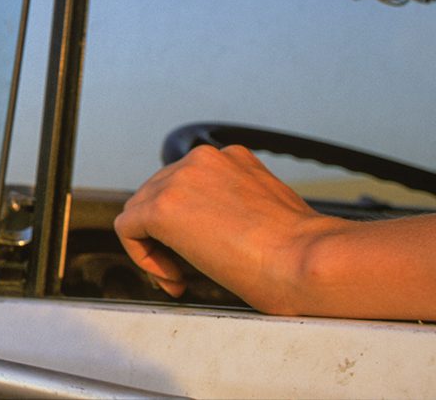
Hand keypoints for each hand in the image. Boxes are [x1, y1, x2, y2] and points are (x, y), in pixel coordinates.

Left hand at [113, 144, 343, 313]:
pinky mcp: (163, 208)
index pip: (186, 184)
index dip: (188, 222)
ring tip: (180, 277)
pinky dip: (141, 255)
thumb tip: (213, 228)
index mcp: (231, 159)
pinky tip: (170, 277)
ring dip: (154, 245)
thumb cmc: (299, 251)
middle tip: (185, 270)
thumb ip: (234, 206)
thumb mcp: (267, 211)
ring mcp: (180, 180)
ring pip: (140, 209)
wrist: (306, 260)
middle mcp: (203, 160)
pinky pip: (128, 228)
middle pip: (158, 194)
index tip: (205, 251)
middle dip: (166, 234)